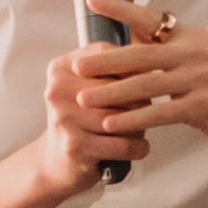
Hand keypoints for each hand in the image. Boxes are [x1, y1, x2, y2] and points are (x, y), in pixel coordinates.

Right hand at [36, 29, 151, 194]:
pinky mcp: (75, 146)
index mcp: (61, 68)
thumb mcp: (86, 87)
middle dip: (140, 100)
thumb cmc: (81, 120)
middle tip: (148, 109)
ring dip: (141, 126)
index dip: (133, 66)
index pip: (107, 54)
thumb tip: (152, 46)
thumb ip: (110, 66)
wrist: (55, 162)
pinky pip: (123, 144)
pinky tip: (139, 147)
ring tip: (141, 128)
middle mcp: (58, 90)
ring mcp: (64, 118)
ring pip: (124, 118)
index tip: (147, 75)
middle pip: (120, 88)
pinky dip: (138, 147)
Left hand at [78, 0, 207, 159]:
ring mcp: (200, 78)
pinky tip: (112, 125)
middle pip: (141, 54)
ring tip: (84, 99)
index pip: (151, 17)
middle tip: (76, 66)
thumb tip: (131, 32)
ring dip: (111, 93)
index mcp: (191, 36)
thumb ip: (167, 48)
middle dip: (105, 61)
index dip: (120, 9)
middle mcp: (195, 51)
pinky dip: (133, 119)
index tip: (92, 0)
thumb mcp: (199, 60)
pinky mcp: (204, 106)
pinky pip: (160, 113)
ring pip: (146, 84)